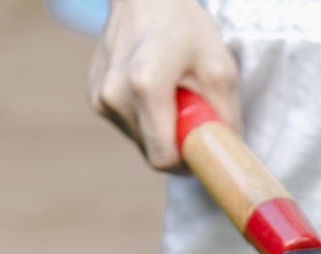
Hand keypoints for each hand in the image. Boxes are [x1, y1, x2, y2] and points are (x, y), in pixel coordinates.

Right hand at [88, 0, 241, 170]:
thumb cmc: (184, 27)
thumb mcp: (220, 68)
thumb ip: (225, 118)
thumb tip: (226, 157)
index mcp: (146, 84)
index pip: (163, 158)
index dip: (186, 160)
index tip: (201, 148)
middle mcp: (115, 94)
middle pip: (151, 152)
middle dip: (175, 141)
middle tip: (190, 109)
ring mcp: (100, 96)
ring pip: (140, 141)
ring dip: (160, 128)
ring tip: (170, 92)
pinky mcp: (94, 97)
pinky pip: (128, 126)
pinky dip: (145, 117)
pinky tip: (152, 87)